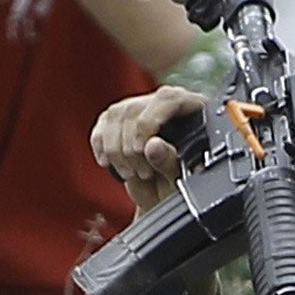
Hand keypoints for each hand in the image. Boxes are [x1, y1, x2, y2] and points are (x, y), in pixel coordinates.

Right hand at [90, 85, 207, 211]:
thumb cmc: (180, 186)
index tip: (141, 150)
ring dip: (115, 150)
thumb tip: (152, 146)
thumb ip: (169, 161)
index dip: (149, 122)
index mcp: (193, 109)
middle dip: (130, 146)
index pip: (168, 99)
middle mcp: (165, 104)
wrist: (163, 196)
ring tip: (131, 173)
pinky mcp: (119, 120)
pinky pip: (102, 125)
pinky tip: (108, 163)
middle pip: (135, 109)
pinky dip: (101, 146)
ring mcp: (141, 108)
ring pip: (115, 115)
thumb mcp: (180, 179)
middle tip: (142, 173)